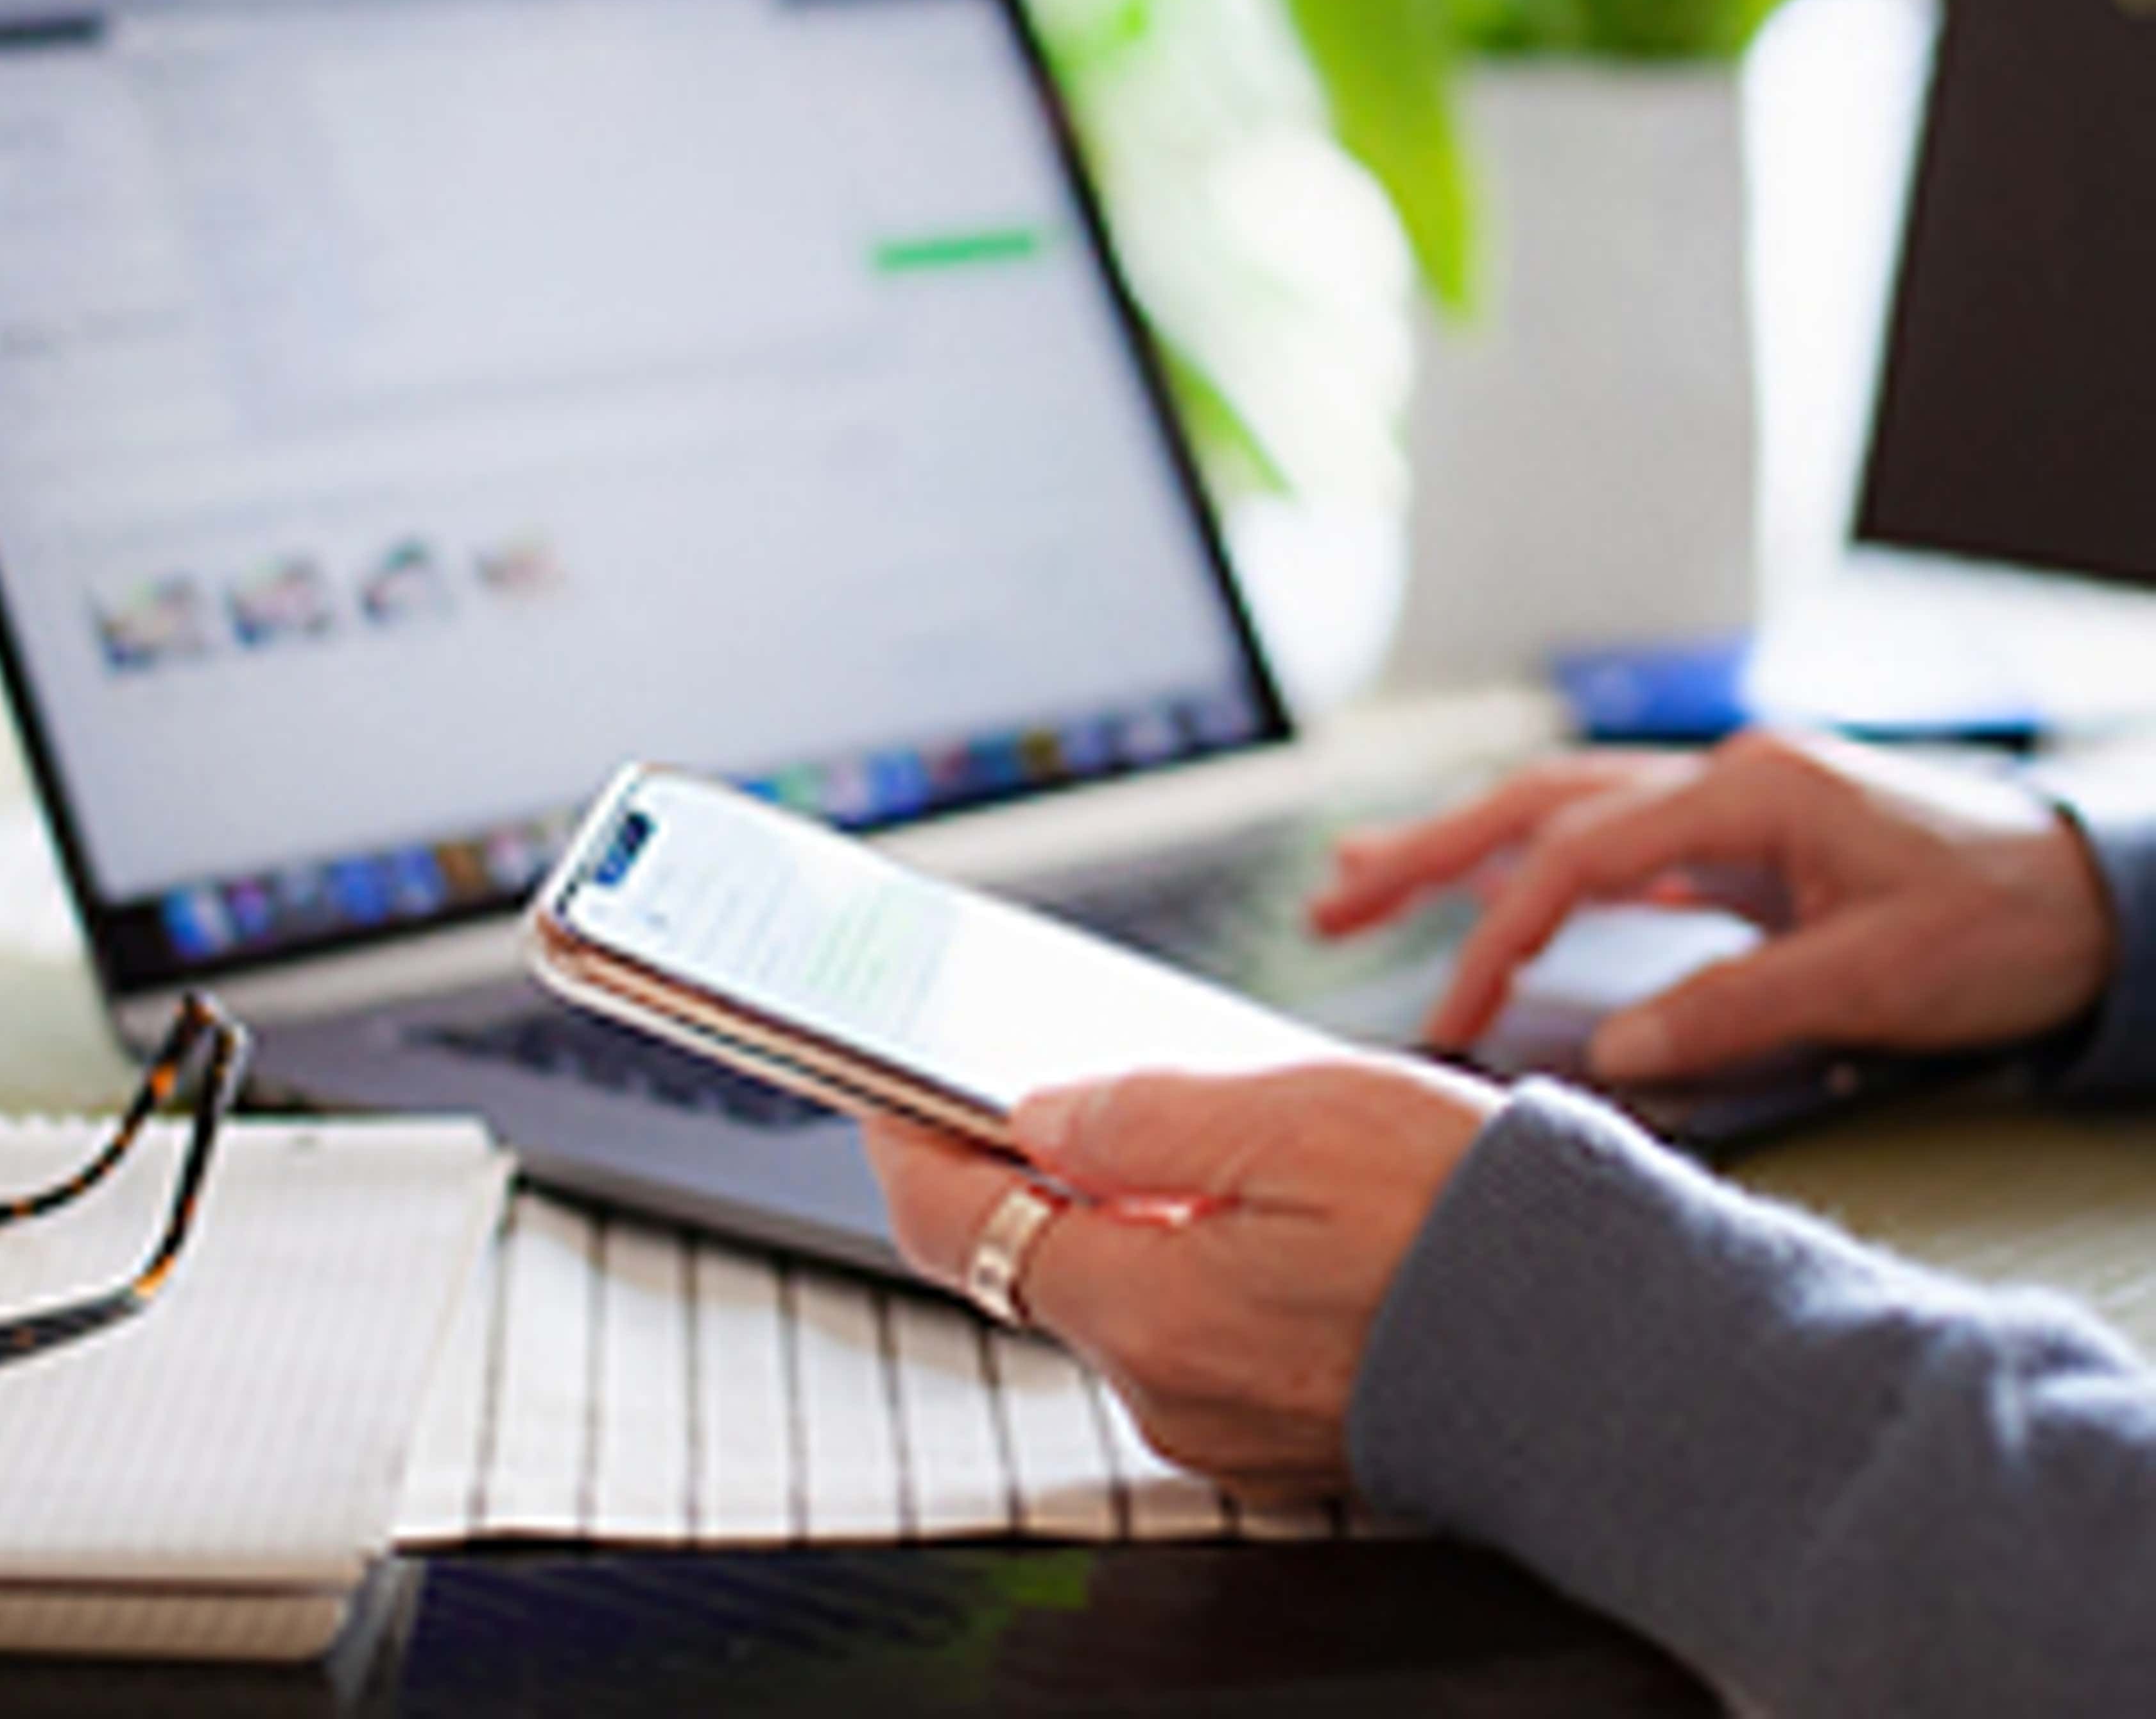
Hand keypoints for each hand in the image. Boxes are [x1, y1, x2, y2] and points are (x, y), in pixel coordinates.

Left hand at [861, 1054, 1497, 1495]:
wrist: (1620, 1355)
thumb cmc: (1474, 1227)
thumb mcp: (1297, 1119)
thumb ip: (1145, 1122)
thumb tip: (1038, 1114)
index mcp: (1152, 1311)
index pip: (959, 1230)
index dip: (909, 1148)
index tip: (883, 1090)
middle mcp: (1166, 1389)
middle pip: (1032, 1261)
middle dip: (1018, 1167)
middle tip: (1027, 1075)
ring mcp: (1221, 1422)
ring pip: (1114, 1290)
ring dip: (1111, 1206)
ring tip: (1159, 1117)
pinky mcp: (1278, 1429)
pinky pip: (1187, 1324)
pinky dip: (1180, 1253)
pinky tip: (1235, 1194)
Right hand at [1315, 729, 2118, 1083]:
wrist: (2097, 897)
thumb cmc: (2005, 925)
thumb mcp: (1878, 977)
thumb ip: (1734, 1008)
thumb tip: (1611, 1053)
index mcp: (1744, 793)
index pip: (1574, 858)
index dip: (1496, 939)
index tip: (1446, 1018)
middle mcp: (1720, 779)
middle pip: (1534, 801)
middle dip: (1424, 850)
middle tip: (1332, 899)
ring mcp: (1726, 801)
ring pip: (1557, 809)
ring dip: (1457, 844)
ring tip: (1362, 878)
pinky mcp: (1739, 837)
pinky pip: (1605, 839)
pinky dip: (1530, 864)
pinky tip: (1487, 890)